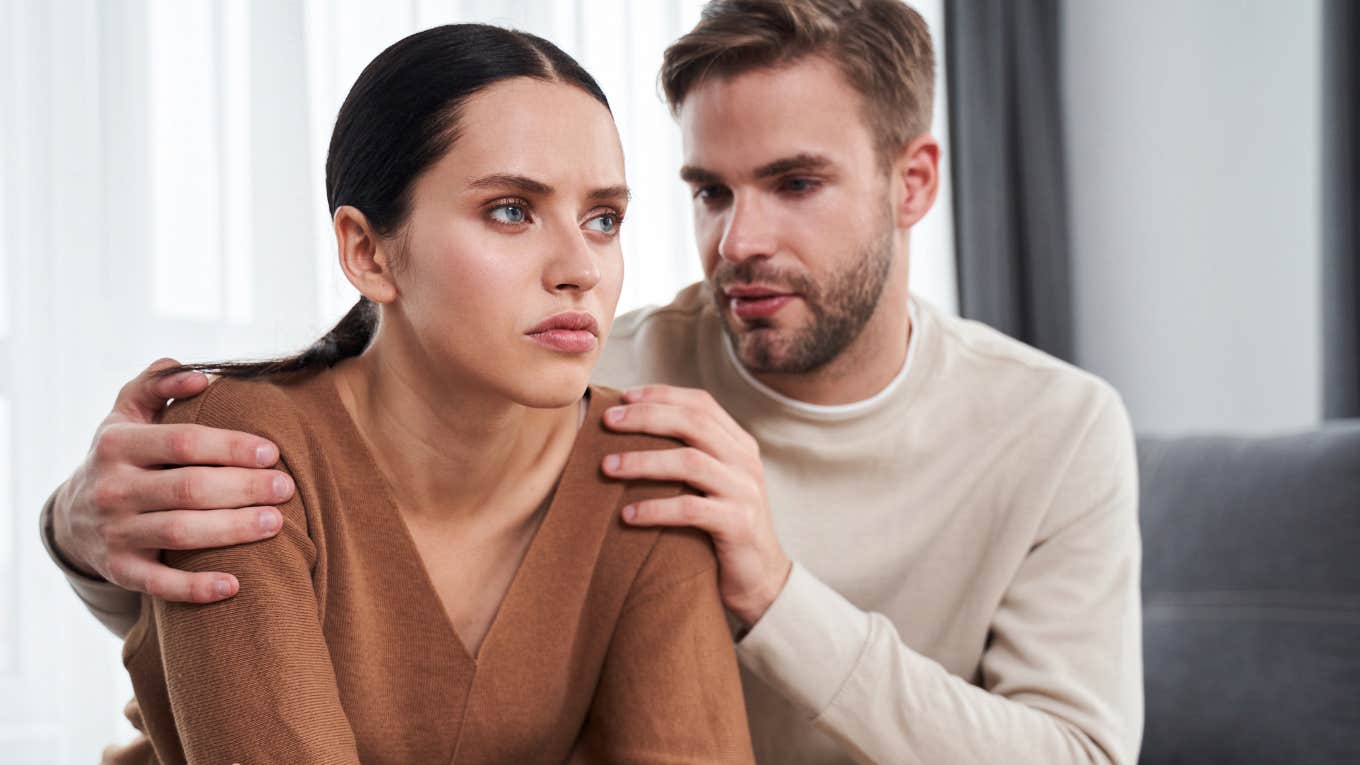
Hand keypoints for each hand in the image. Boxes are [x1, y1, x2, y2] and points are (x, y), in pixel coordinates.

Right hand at [51, 358, 293, 602]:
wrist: (73, 516)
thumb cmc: (123, 455)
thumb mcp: (128, 413)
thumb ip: (158, 383)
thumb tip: (200, 376)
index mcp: (118, 444)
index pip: (183, 442)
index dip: (231, 446)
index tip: (272, 452)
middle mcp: (112, 488)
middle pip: (189, 488)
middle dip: (244, 487)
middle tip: (287, 488)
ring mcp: (114, 532)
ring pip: (181, 533)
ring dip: (233, 530)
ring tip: (276, 523)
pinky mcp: (119, 570)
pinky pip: (159, 584)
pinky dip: (196, 587)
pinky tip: (234, 585)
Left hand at [601, 385, 791, 627]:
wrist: (760, 580)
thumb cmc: (721, 529)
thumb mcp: (712, 484)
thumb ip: (689, 456)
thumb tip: (630, 430)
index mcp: (739, 445)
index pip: (701, 404)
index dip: (662, 395)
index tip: (623, 397)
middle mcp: (745, 461)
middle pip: (694, 423)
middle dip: (647, 417)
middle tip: (608, 421)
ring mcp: (745, 492)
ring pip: (690, 462)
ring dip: (642, 460)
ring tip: (607, 466)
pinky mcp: (738, 524)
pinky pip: (690, 509)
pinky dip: (654, 509)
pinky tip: (626, 516)